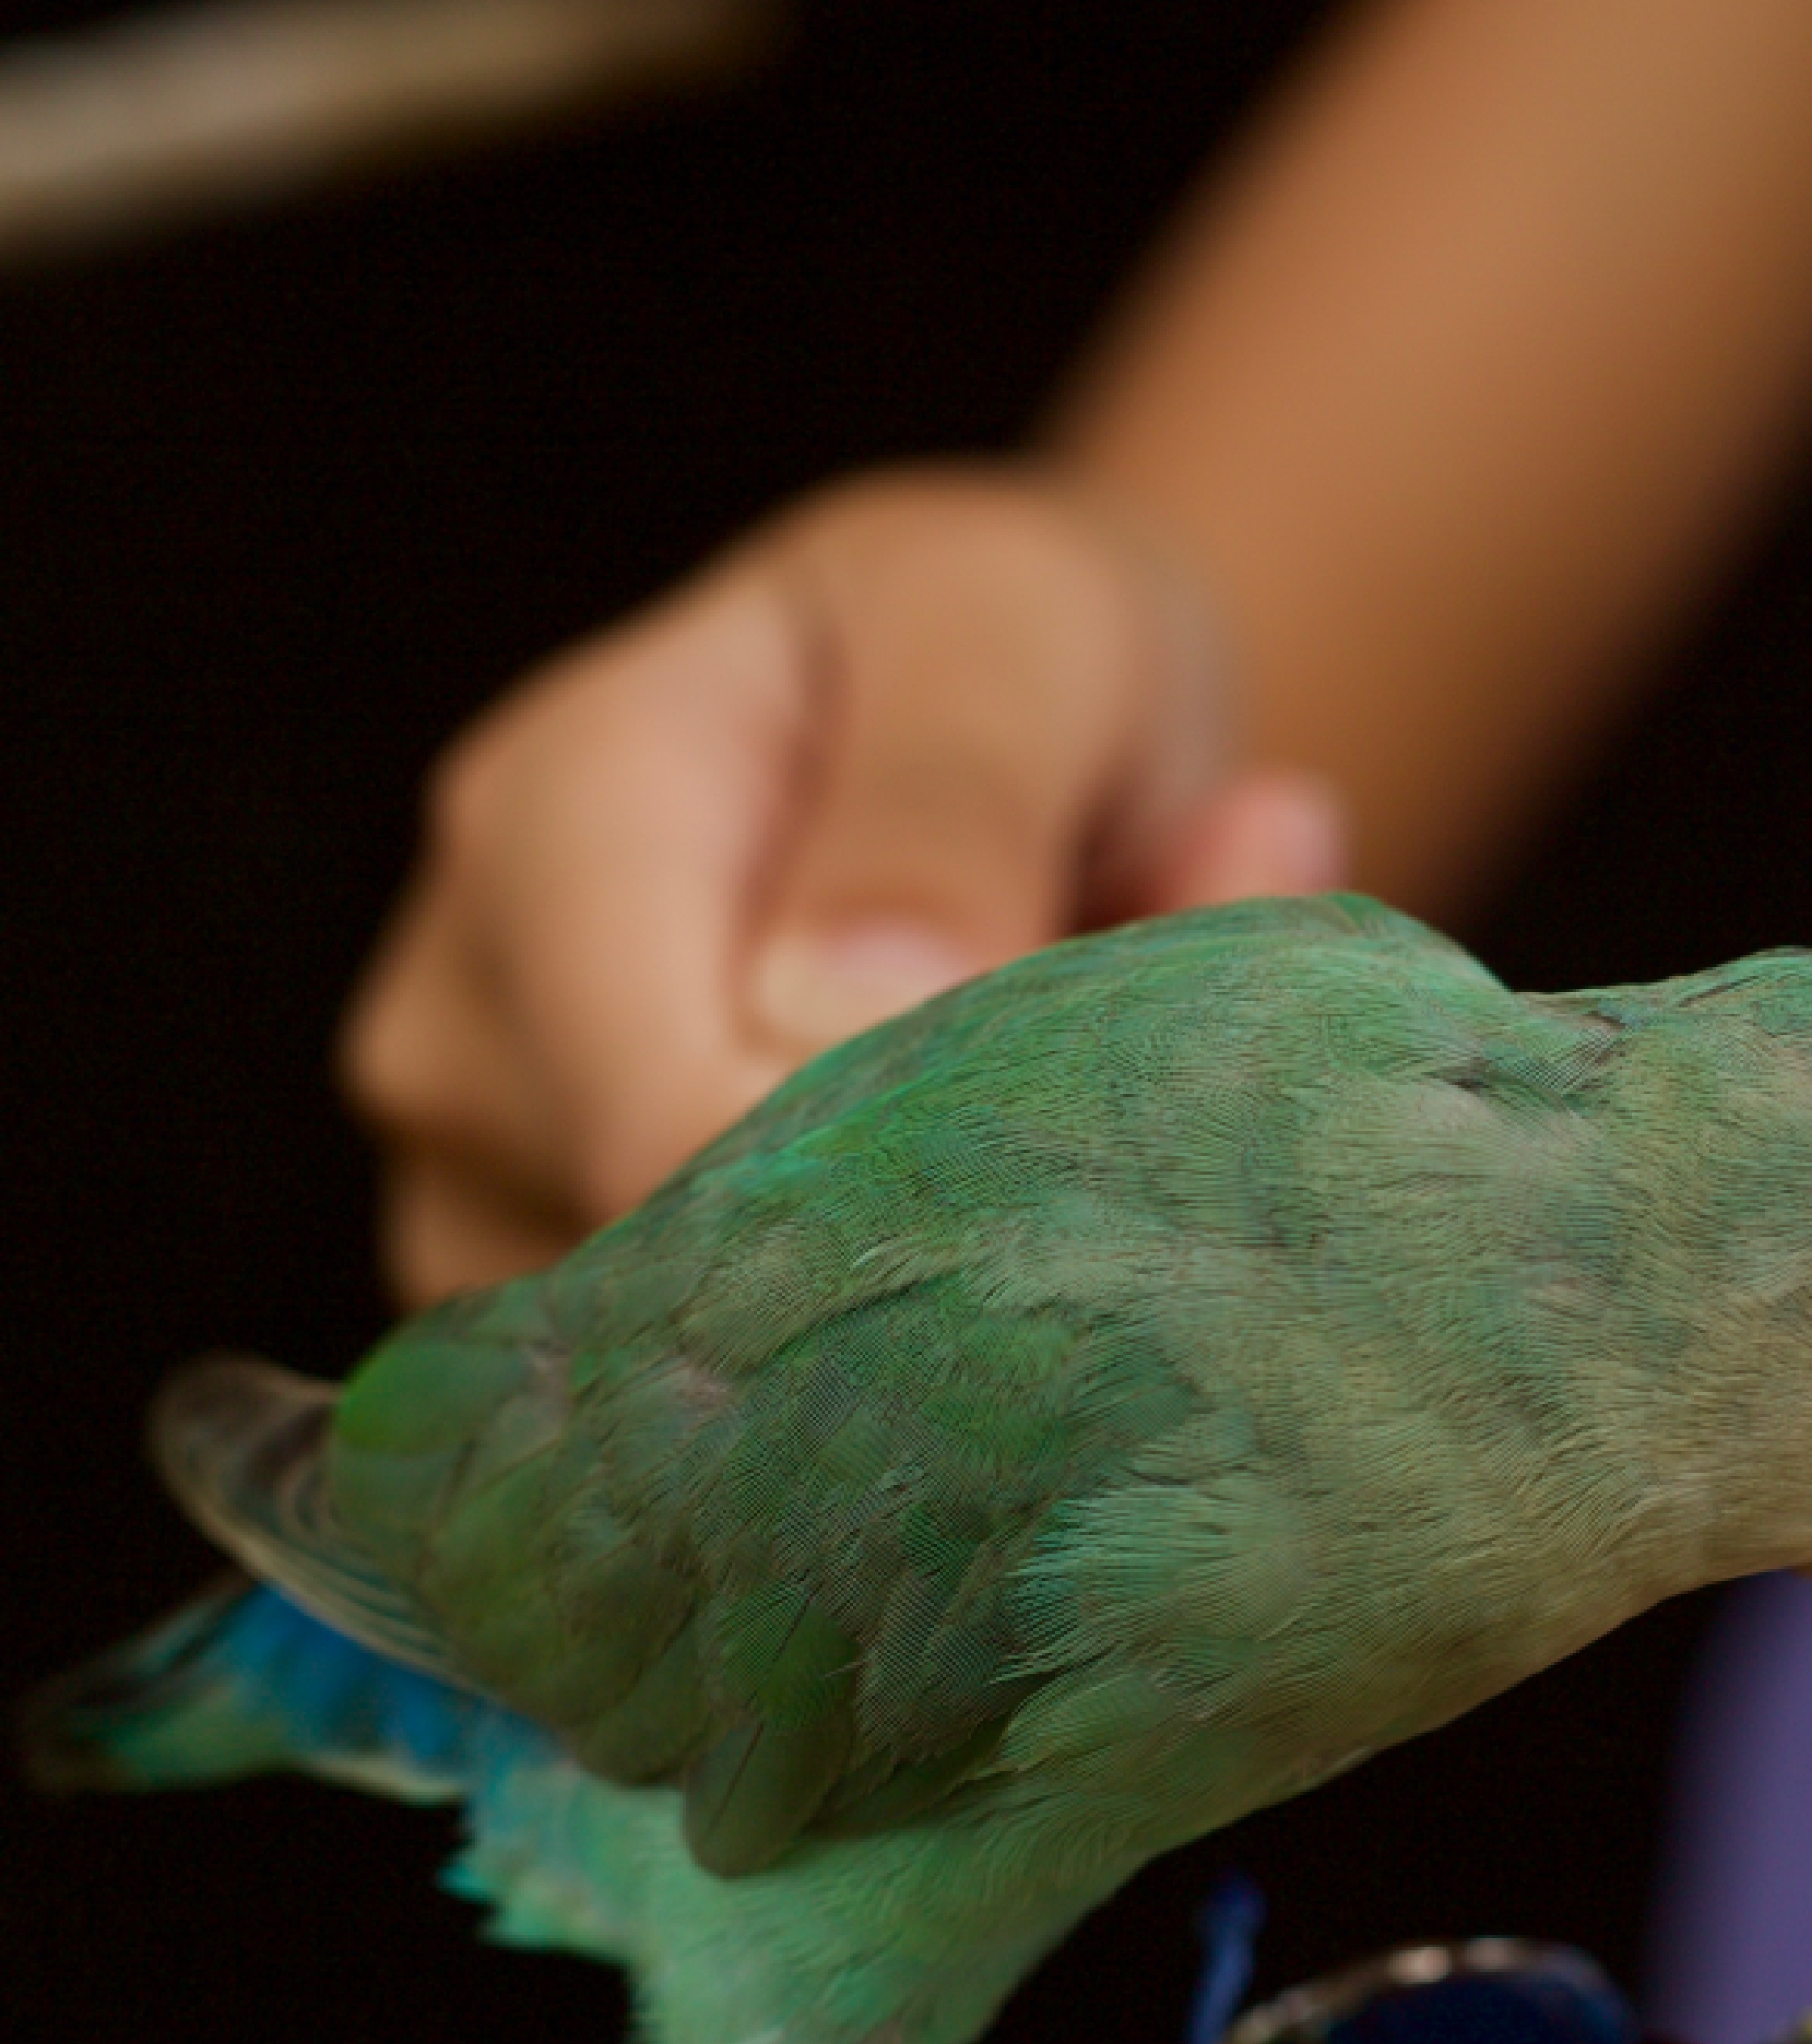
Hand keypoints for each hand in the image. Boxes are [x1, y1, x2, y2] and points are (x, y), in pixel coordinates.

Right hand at [339, 464, 1349, 1300]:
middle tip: (1120, 1104)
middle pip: (674, 1265)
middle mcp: (459, 1021)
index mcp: (549, 824)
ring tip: (1040, 1116)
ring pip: (694, 1368)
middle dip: (924, 1229)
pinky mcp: (541, 1301)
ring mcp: (472, 1181)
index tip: (1081, 1157)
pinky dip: (865, 1333)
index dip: (885, 1195)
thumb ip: (955, 792)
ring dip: (909, 1286)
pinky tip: (953, 1200)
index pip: (662, 1128)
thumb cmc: (1004, 650)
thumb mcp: (1023, 628)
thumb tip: (844, 1002)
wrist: (988, 712)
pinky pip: (702, 1414)